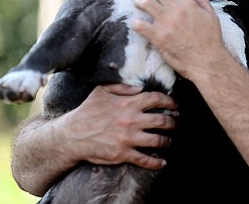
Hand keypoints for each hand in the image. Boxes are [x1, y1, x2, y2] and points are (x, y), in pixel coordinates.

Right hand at [59, 84, 177, 169]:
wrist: (72, 135)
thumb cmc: (87, 111)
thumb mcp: (101, 91)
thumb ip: (121, 87)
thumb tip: (139, 88)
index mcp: (128, 103)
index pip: (156, 99)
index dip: (169, 101)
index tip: (174, 105)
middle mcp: (131, 120)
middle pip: (162, 120)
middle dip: (173, 122)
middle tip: (175, 123)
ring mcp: (128, 138)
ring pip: (157, 140)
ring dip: (167, 141)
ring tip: (169, 141)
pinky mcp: (123, 153)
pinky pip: (145, 159)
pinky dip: (156, 162)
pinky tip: (162, 162)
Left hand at [131, 0, 230, 81]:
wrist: (207, 62)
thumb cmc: (211, 40)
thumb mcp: (211, 16)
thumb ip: (200, 0)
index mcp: (188, 3)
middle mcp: (176, 10)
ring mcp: (166, 23)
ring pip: (144, 2)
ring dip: (138, 0)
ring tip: (138, 3)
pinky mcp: (158, 37)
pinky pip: (140, 25)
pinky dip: (135, 22)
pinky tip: (137, 23)